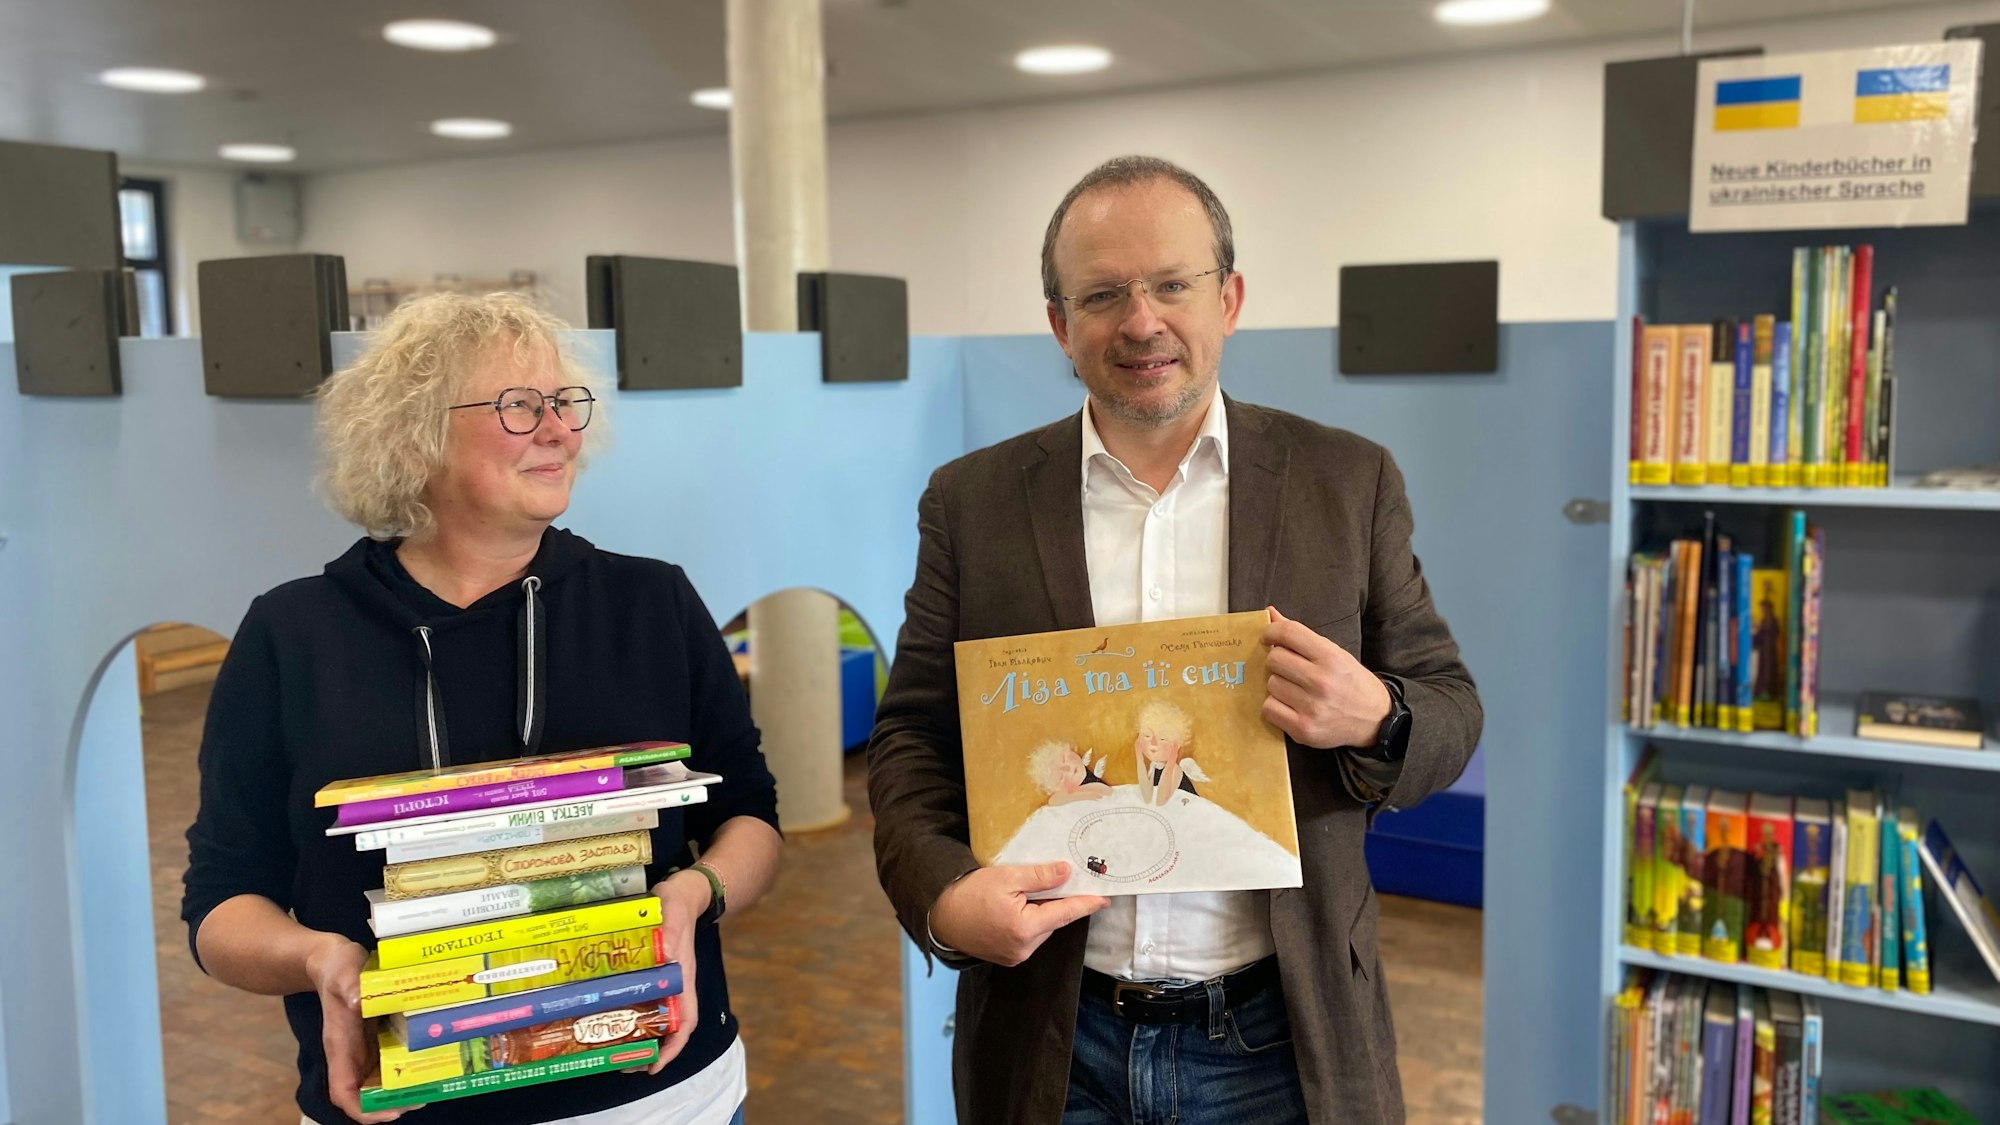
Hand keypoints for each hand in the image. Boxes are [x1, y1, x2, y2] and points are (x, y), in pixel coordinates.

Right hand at [304, 933, 419, 1122]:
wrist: (332, 959)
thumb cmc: (336, 968)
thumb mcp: (344, 972)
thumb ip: (350, 985)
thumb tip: (359, 999)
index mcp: (339, 1047)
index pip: (343, 1092)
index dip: (363, 1108)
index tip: (391, 1111)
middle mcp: (350, 1054)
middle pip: (365, 1093)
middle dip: (391, 1103)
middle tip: (422, 1097)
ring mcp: (361, 1048)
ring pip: (378, 1081)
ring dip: (400, 1089)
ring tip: (430, 1085)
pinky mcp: (373, 1038)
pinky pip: (387, 1062)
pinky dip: (404, 1068)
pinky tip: (428, 1062)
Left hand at [633, 873, 705, 1074]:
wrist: (681, 893)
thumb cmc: (677, 907)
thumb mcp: (672, 917)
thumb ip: (669, 932)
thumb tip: (662, 951)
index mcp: (683, 980)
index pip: (686, 1022)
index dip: (673, 1048)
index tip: (655, 1066)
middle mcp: (675, 986)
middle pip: (669, 1028)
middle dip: (651, 1051)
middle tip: (624, 1064)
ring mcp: (664, 981)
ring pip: (655, 1018)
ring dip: (639, 1037)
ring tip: (615, 1050)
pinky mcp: (652, 973)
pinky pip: (643, 1001)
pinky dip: (630, 1016)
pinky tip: (610, 1019)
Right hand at [930, 862, 1109, 966]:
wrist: (941, 915)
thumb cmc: (970, 893)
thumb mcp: (1006, 877)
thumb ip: (1040, 877)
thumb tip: (1067, 872)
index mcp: (1025, 927)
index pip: (1065, 913)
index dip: (1086, 904)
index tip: (1104, 899)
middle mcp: (1024, 947)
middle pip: (1053, 922)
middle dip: (1059, 903)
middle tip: (1059, 882)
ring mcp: (1015, 956)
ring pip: (1042, 930)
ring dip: (1043, 914)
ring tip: (1029, 894)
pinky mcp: (1008, 958)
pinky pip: (1029, 938)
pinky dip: (1031, 923)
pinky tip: (1019, 908)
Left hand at [1261, 606, 1390, 749]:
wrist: (1375, 719)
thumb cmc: (1350, 682)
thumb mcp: (1335, 653)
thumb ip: (1301, 636)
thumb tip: (1270, 613)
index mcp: (1331, 657)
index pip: (1288, 633)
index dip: (1271, 632)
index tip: (1268, 638)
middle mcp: (1322, 681)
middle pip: (1274, 659)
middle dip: (1277, 661)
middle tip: (1289, 669)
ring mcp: (1312, 707)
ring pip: (1271, 684)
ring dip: (1278, 685)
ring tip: (1295, 690)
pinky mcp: (1303, 729)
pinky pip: (1269, 709)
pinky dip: (1275, 707)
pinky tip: (1290, 706)